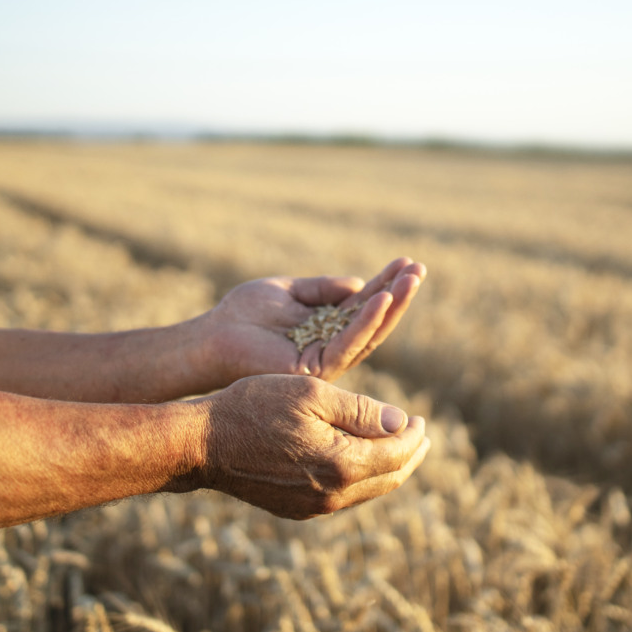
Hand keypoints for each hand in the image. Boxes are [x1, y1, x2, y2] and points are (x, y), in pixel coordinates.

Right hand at [186, 374, 429, 518]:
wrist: (202, 444)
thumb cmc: (254, 407)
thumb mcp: (312, 394)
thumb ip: (361, 411)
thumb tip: (402, 423)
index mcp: (342, 464)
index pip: (397, 453)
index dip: (414, 435)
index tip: (421, 419)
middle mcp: (333, 495)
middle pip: (389, 478)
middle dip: (410, 456)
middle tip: (421, 436)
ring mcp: (314, 508)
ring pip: (368, 491)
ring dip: (388, 469)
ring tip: (397, 448)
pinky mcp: (297, 509)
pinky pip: (343, 497)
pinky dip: (361, 478)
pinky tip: (359, 461)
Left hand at [208, 257, 424, 384]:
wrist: (212, 336)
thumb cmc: (244, 314)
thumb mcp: (289, 290)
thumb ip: (322, 288)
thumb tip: (360, 284)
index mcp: (327, 328)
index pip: (364, 305)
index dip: (386, 284)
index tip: (407, 262)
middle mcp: (331, 346)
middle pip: (374, 322)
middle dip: (398, 295)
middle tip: (419, 270)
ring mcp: (325, 360)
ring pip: (368, 334)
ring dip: (391, 306)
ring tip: (410, 280)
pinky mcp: (315, 369)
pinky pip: (347, 344)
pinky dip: (365, 322)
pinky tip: (380, 299)